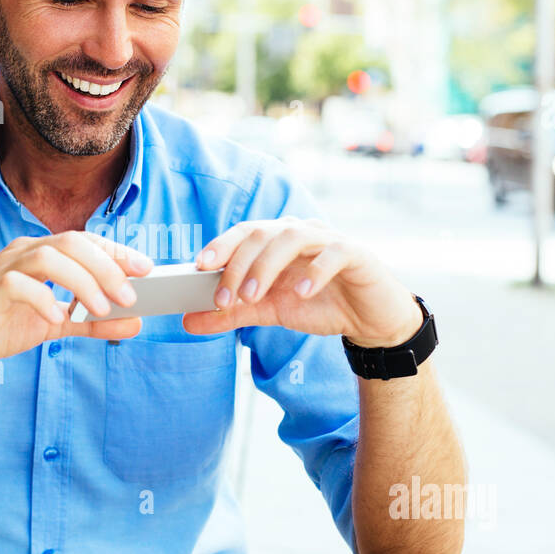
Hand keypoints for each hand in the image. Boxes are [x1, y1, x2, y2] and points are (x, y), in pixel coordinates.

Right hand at [0, 231, 151, 380]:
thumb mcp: (52, 325)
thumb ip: (92, 324)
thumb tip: (136, 323)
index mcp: (38, 256)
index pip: (85, 241)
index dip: (118, 251)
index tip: (147, 269)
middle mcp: (21, 255)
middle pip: (72, 242)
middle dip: (107, 266)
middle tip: (130, 296)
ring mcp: (1, 272)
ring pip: (49, 256)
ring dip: (82, 281)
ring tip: (100, 308)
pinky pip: (17, 285)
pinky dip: (42, 299)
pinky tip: (57, 318)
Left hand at [183, 217, 422, 346]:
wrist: (368, 318)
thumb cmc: (318, 305)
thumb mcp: (268, 312)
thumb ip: (230, 314)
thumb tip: (187, 321)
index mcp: (276, 241)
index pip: (243, 233)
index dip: (220, 246)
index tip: (198, 268)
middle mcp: (299, 232)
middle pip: (262, 233)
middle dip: (238, 265)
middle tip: (223, 299)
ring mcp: (328, 240)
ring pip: (292, 237)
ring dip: (267, 266)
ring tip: (253, 297)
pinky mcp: (356, 253)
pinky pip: (334, 252)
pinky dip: (315, 270)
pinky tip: (302, 292)